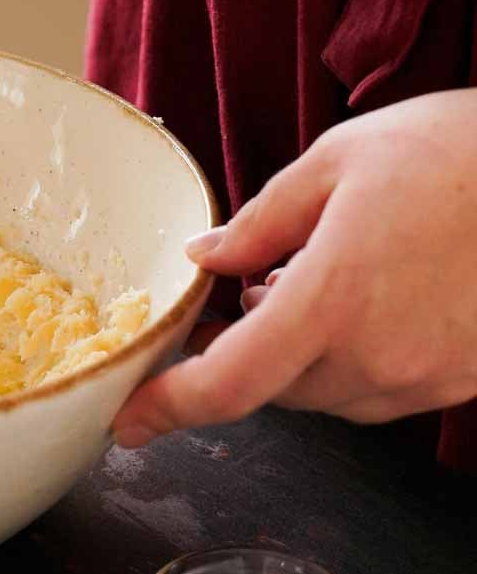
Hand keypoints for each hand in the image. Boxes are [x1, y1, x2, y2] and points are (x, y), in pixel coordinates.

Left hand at [114, 89, 476, 444]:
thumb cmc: (454, 154)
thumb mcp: (337, 161)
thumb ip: (262, 220)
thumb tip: (206, 257)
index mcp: (332, 300)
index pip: (229, 384)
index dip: (169, 408)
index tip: (129, 419)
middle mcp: (376, 357)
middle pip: (273, 390)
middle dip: (240, 354)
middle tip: (232, 295)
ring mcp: (423, 378)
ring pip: (325, 393)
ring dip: (297, 355)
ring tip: (303, 280)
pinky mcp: (458, 380)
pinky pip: (378, 389)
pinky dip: (348, 357)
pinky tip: (359, 297)